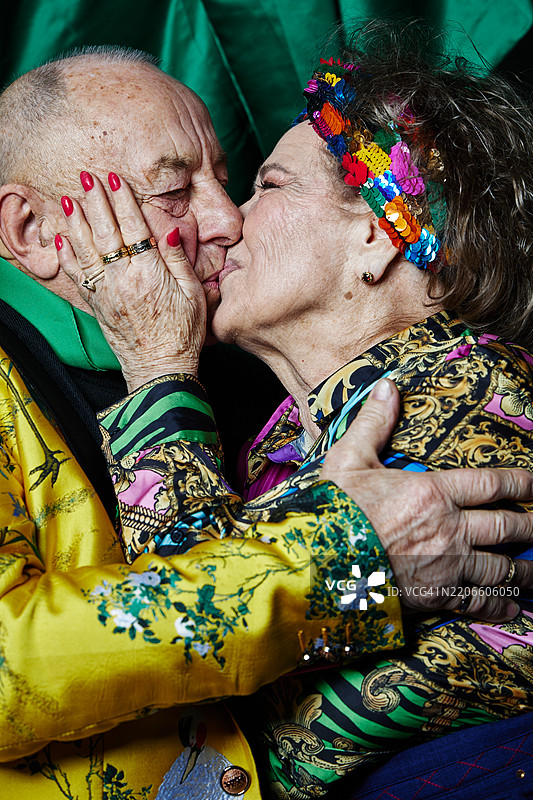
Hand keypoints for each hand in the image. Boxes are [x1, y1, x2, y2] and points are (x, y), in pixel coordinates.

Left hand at [56, 172, 205, 391]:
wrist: (161, 368)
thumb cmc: (183, 334)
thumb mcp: (194, 295)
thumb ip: (179, 261)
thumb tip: (169, 232)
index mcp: (150, 273)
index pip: (134, 227)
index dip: (123, 201)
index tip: (114, 179)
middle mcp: (124, 279)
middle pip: (106, 232)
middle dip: (95, 202)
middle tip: (87, 177)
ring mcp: (107, 292)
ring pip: (87, 250)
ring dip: (76, 222)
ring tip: (68, 199)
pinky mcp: (98, 305)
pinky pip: (78, 276)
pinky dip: (67, 256)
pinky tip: (60, 240)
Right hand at [321, 378, 532, 621]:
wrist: (320, 565)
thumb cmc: (333, 511)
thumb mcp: (348, 459)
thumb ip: (374, 423)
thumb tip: (387, 386)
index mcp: (431, 492)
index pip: (490, 484)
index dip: (521, 482)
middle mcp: (449, 529)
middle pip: (506, 526)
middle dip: (532, 525)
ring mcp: (446, 565)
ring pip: (501, 567)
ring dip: (526, 568)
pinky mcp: (436, 596)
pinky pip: (477, 601)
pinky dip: (498, 604)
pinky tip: (511, 606)